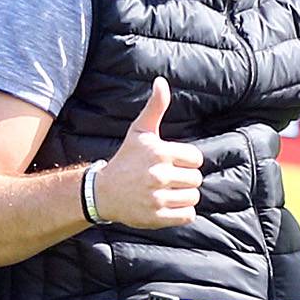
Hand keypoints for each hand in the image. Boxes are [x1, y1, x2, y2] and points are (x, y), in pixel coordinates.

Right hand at [92, 78, 202, 227]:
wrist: (103, 192)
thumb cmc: (126, 159)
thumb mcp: (139, 132)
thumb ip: (155, 107)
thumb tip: (161, 82)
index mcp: (159, 153)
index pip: (195, 159)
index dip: (187, 161)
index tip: (173, 163)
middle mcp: (158, 175)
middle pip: (196, 179)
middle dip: (186, 179)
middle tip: (169, 179)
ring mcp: (157, 198)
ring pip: (193, 197)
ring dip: (184, 196)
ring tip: (169, 192)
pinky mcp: (156, 217)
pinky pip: (187, 215)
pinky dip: (183, 212)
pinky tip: (169, 204)